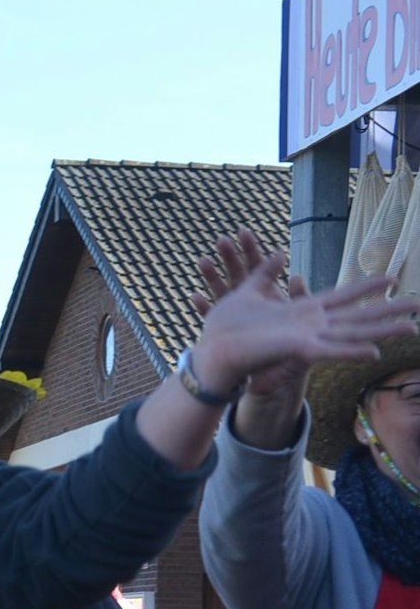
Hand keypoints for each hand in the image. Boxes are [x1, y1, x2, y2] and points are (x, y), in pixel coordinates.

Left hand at [187, 230, 415, 390]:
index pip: (343, 296)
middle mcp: (312, 325)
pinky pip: (329, 352)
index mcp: (303, 311)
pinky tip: (375, 352)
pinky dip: (351, 352)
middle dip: (390, 310)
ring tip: (413, 328)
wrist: (209, 353)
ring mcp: (308, 338)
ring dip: (383, 331)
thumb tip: (275, 255)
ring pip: (354, 333)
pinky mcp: (297, 350)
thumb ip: (265, 274)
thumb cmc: (226, 327)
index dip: (367, 286)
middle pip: (360, 315)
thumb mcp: (248, 292)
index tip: (392, 276)